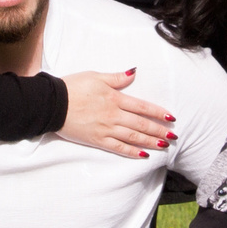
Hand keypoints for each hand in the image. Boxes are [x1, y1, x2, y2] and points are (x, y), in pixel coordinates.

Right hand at [60, 68, 176, 158]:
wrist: (53, 103)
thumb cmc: (73, 87)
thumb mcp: (96, 76)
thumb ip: (117, 78)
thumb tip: (134, 72)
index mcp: (115, 98)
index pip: (142, 107)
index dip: (158, 112)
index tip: (171, 118)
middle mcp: (114, 115)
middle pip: (141, 124)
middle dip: (159, 130)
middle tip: (173, 136)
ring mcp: (106, 129)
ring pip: (133, 137)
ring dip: (150, 142)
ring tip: (164, 146)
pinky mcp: (97, 140)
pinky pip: (118, 148)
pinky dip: (131, 152)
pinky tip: (143, 155)